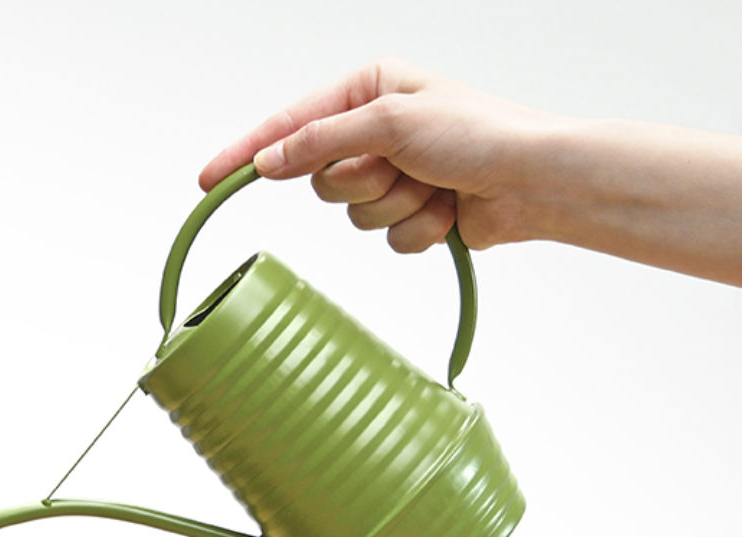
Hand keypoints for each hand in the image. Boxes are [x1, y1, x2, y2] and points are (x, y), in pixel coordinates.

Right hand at [199, 58, 552, 252]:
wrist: (532, 181)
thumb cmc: (480, 133)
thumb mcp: (391, 122)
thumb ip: (323, 140)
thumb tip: (272, 159)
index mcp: (368, 91)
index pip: (291, 126)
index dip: (249, 154)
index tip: (210, 178)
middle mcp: (376, 131)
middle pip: (322, 179)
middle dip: (363, 183)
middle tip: (400, 167)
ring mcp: (394, 176)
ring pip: (354, 215)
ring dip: (396, 208)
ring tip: (433, 187)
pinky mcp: (411, 214)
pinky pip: (386, 240)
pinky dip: (417, 231)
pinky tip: (447, 211)